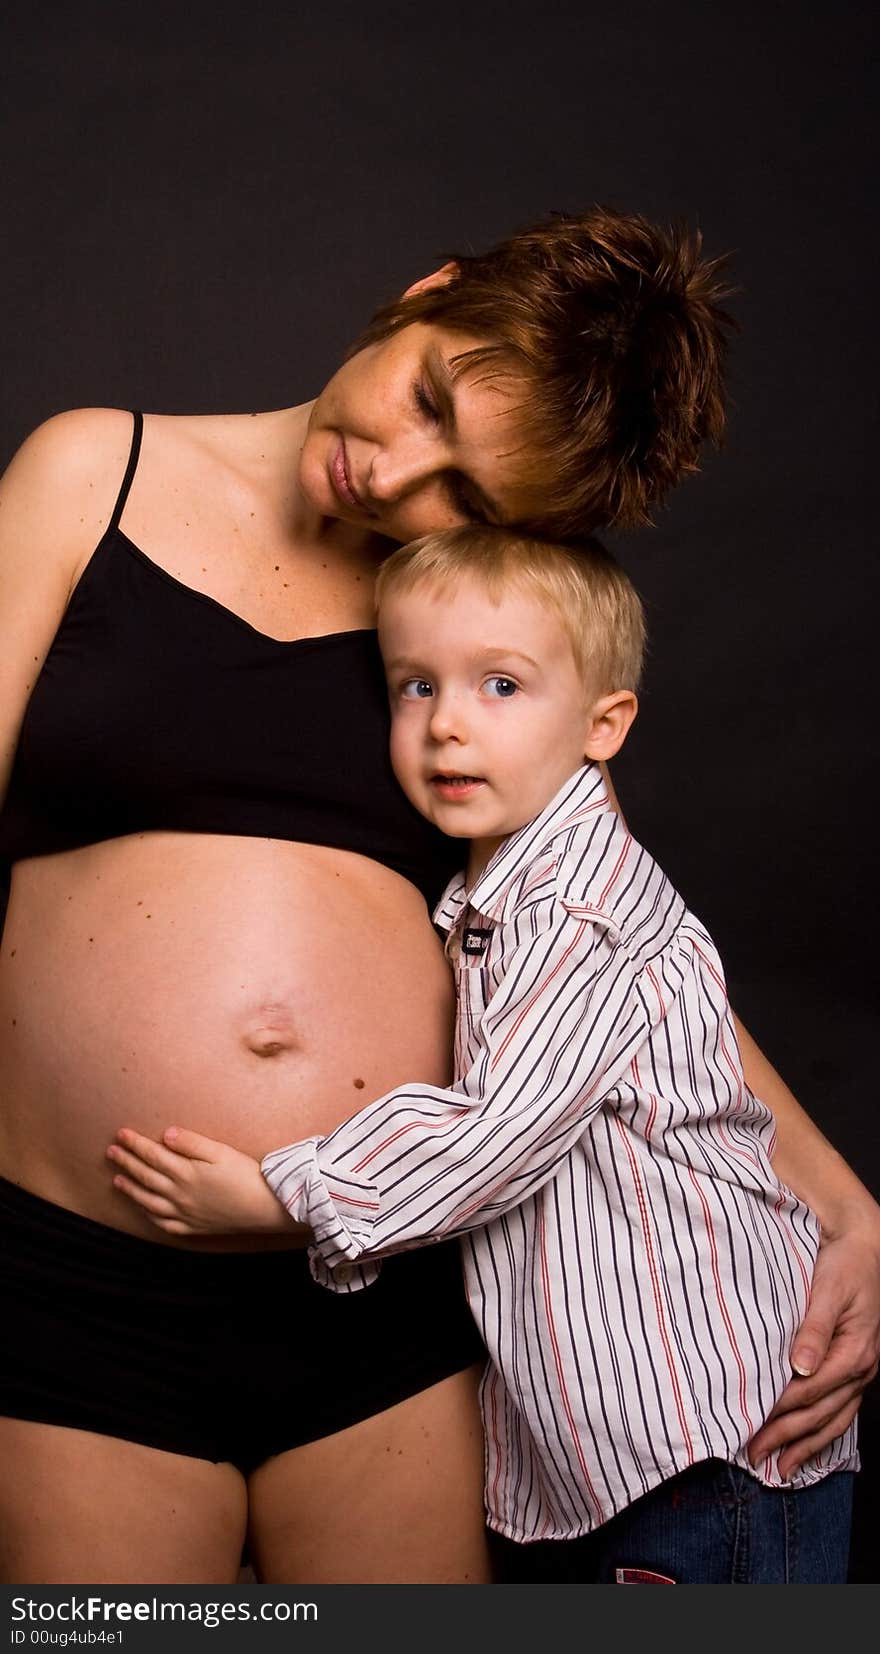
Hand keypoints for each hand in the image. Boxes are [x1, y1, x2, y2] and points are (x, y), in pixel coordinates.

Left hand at [107, 1125, 298, 1235]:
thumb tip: (163, 1135)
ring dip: (131, 1190)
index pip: (152, 1155)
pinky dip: (149, 1215)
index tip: (120, 1134)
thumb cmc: (245, 1175)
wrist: (265, 1207)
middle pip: (146, 1176)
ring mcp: (184, 1214)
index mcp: (185, 1173)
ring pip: (148, 1201)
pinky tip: (144, 1209)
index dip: (134, 1144)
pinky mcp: (193, 1227)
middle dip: (126, 1163)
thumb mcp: (220, 1152)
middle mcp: (179, 1195)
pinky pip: (163, 1223)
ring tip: (117, 1181)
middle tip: (111, 1152)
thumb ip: (190, 1143)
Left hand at [748, 1224, 879, 1477]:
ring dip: (806, 1446)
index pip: (810, 1391)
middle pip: (820, 1413)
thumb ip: (814, 1328)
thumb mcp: (828, 1289)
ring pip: (833, 1420)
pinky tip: (808, 1448)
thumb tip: (801, 1366)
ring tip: (780, 1469)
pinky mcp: (856, 1371)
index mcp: (853, 1351)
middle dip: (787, 1437)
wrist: (866, 1250)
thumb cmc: (844, 1265)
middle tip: (754, 1453)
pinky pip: (842, 1412)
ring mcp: (861, 1374)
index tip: (752, 1421)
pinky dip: (823, 1435)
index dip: (780, 1410)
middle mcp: (860, 1369)